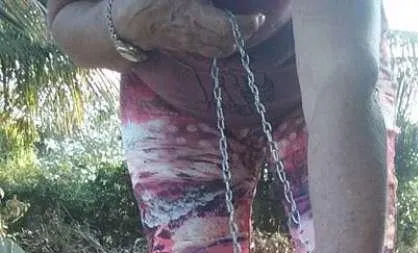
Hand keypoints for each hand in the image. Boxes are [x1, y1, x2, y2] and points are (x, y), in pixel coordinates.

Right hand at [111, 0, 264, 57]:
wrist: (126, 24)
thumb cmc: (150, 3)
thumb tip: (211, 2)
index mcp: (194, 20)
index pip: (229, 28)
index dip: (247, 25)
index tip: (259, 18)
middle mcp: (195, 37)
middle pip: (228, 44)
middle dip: (244, 35)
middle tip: (254, 23)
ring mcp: (190, 45)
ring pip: (221, 50)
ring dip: (236, 42)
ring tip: (245, 30)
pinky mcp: (185, 47)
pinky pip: (211, 51)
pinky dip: (224, 45)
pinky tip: (227, 36)